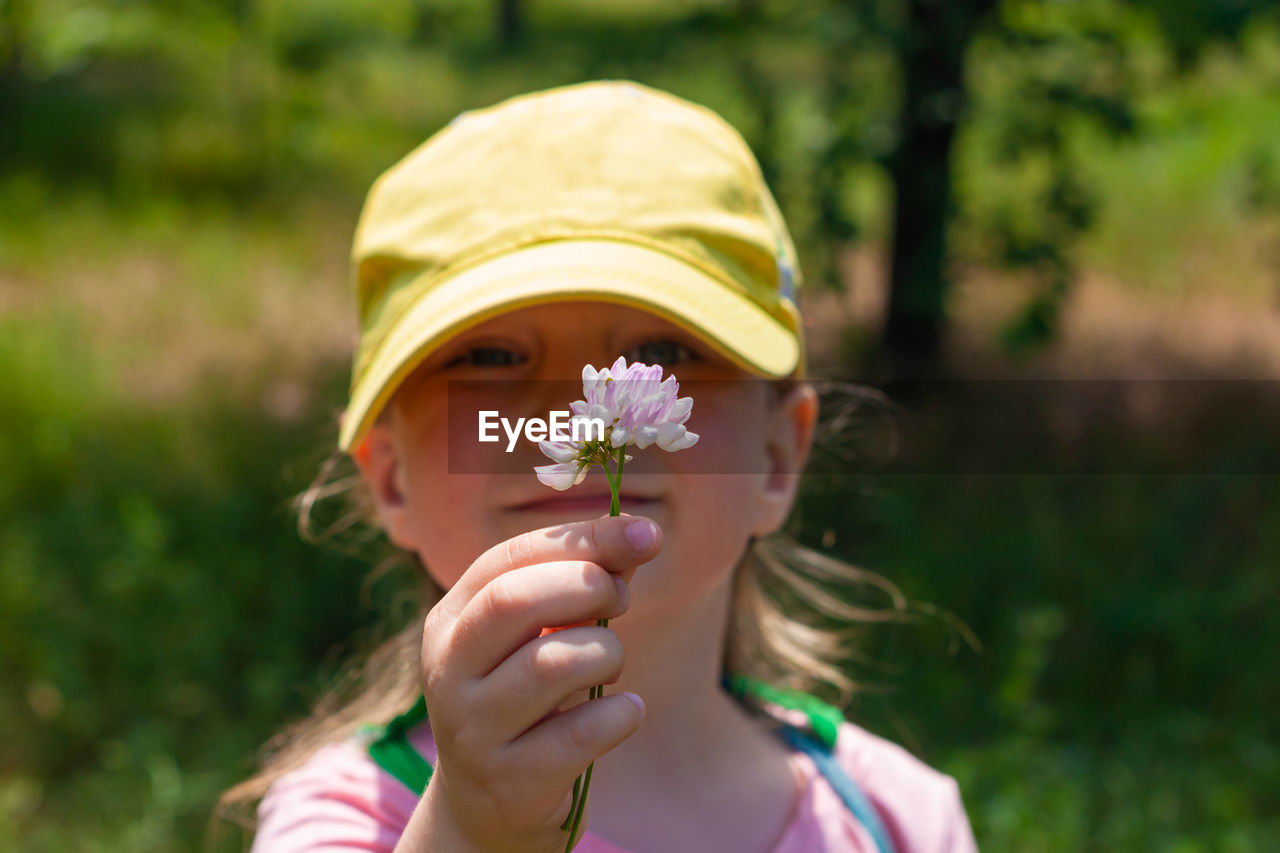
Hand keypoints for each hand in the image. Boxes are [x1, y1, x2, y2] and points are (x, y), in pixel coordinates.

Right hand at [417, 513, 660, 852]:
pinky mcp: (509, 780)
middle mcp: (447, 671)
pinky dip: (620, 714)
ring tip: (613, 665)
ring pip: (551, 664)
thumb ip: (583, 582)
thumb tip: (641, 535)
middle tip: (621, 600)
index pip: (510, 558)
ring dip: (607, 652)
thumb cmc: (527, 700)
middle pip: (515, 600)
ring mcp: (472, 729)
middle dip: (588, 587)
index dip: (583, 538)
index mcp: (451, 620)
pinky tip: (625, 712)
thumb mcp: (540, 637)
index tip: (645, 535)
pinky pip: (581, 732)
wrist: (489, 808)